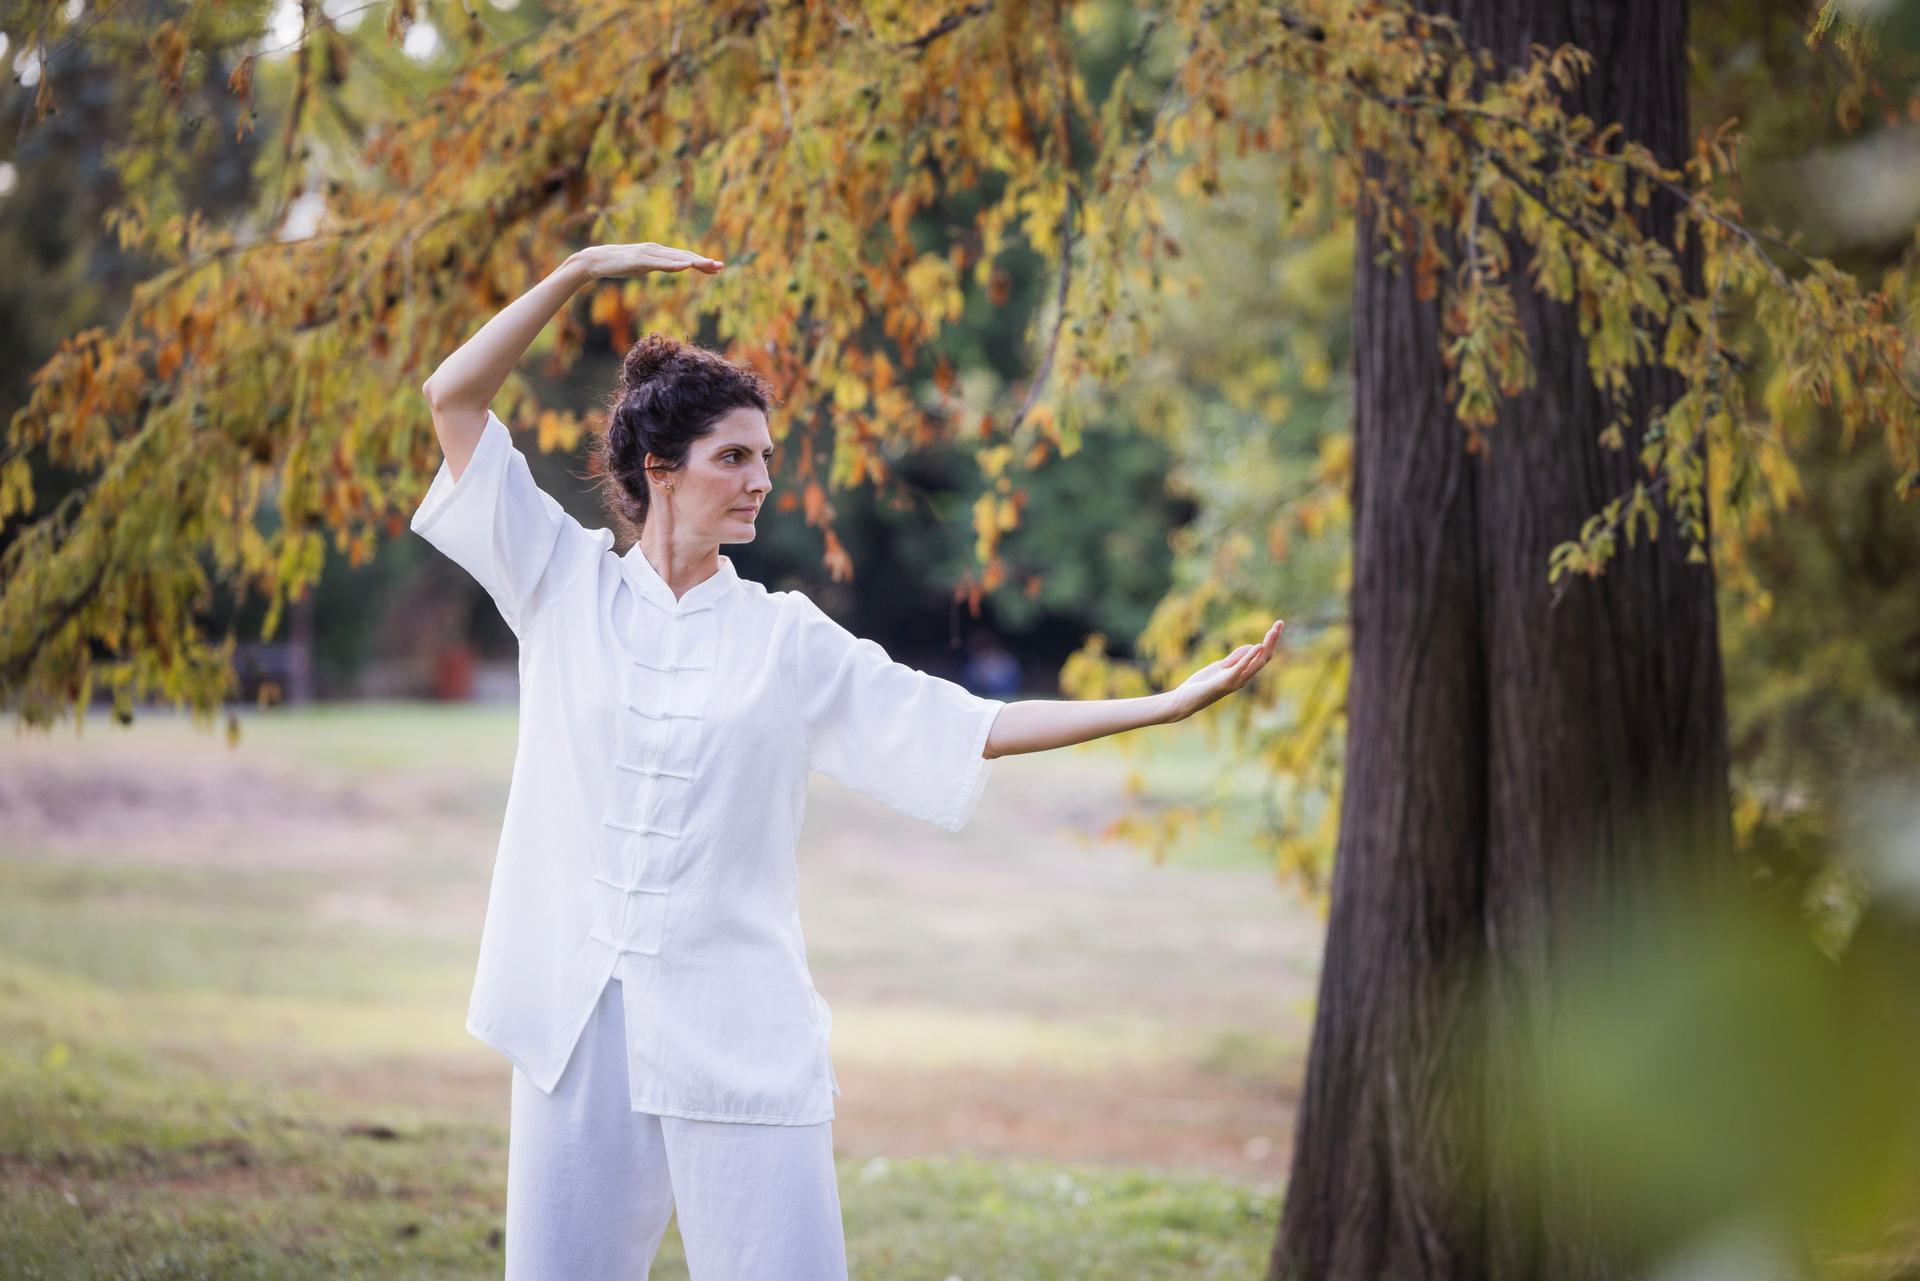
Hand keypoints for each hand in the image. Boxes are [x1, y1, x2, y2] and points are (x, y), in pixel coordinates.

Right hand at [577, 242, 724, 279]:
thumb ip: (659, 266)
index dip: (701, 262)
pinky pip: (660, 263)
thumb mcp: (645, 267)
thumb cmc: (620, 265)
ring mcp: (648, 253)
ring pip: (676, 258)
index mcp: (659, 252)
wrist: (597, 260)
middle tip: (722, 266)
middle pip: (684, 256)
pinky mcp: (639, 260)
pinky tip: (685, 267)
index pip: (685, 257)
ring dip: (694, 262)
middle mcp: (656, 249)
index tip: (717, 268)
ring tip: (710, 265)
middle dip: (704, 261)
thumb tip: (673, 267)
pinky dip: (674, 265)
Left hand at [1166, 619, 1283, 721]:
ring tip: (1274, 630)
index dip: (1270, 641)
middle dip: (1273, 640)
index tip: (1278, 626)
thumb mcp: (1220, 666)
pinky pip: (1241, 668)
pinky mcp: (1226, 681)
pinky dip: (1250, 656)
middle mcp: (1243, 678)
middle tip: (1280, 623)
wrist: (1185, 701)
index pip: (1262, 656)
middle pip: (1265, 658)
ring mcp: (1236, 681)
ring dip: (1267, 645)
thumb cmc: (1202, 685)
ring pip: (1258, 663)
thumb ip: (1235, 658)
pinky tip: (1258, 646)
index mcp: (1242, 674)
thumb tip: (1252, 646)